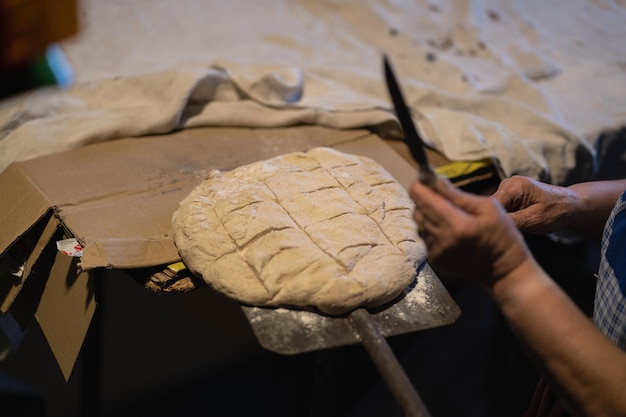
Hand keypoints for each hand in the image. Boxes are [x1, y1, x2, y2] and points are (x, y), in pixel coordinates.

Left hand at [409, 177, 530, 286]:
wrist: (504, 270)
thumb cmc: (503, 236)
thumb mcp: (489, 208)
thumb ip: (460, 196)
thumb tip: (438, 181)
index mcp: (456, 225)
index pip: (424, 200)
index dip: (419, 187)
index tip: (422, 180)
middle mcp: (442, 239)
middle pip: (418, 212)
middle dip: (424, 200)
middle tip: (437, 194)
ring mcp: (437, 252)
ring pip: (420, 225)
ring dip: (428, 215)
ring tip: (447, 214)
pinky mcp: (436, 260)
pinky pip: (426, 238)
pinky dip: (432, 230)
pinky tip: (449, 229)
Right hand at [492, 175, 576, 233]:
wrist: (569, 206)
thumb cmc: (556, 212)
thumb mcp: (534, 220)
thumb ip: (511, 221)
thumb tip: (489, 225)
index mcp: (514, 186)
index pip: (490, 205)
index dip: (491, 219)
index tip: (496, 233)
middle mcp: (507, 183)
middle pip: (491, 206)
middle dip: (497, 219)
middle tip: (510, 232)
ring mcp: (507, 188)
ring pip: (494, 209)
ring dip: (502, 219)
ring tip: (515, 227)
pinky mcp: (508, 194)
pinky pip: (500, 208)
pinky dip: (505, 217)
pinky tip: (516, 223)